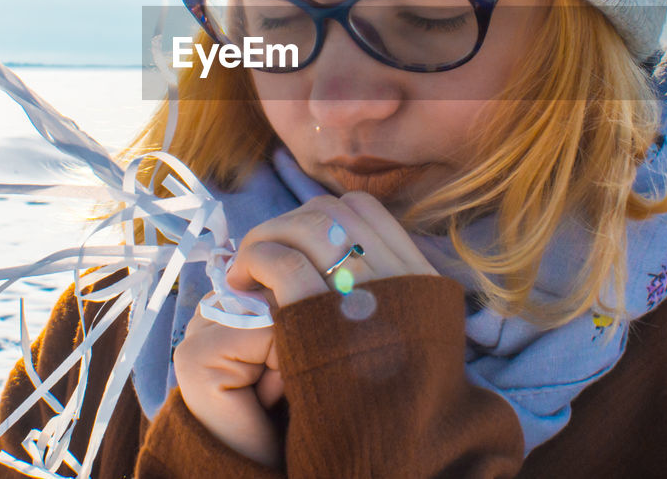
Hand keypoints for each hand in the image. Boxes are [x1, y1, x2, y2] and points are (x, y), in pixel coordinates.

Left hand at [172, 191, 437, 466]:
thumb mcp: (401, 342)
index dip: (323, 216)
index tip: (296, 241)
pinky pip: (287, 264)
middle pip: (336, 213)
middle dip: (291, 222)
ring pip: (312, 227)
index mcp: (423, 283)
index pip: (366, 211)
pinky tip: (244, 280)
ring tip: (247, 270)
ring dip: (270, 235)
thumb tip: (350, 247)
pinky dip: (260, 258)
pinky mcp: (319, 324)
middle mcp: (400, 282)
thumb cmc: (378, 408)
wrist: (370, 462)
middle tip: (261, 253)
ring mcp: (363, 299)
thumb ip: (385, 295)